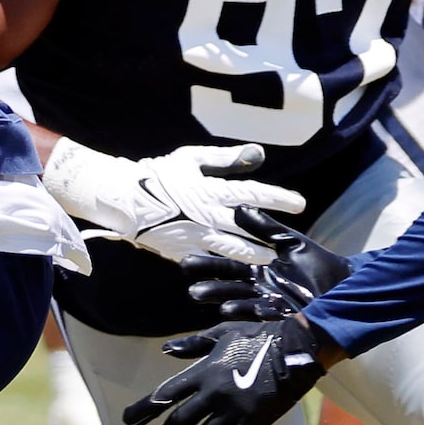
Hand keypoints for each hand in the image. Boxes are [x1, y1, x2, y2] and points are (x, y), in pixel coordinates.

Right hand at [42, 140, 305, 264]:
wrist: (124, 199)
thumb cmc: (159, 175)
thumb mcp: (191, 159)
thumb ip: (226, 159)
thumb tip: (258, 154)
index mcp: (211, 190)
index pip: (254, 194)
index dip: (278, 199)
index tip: (299, 204)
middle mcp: (208, 215)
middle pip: (248, 228)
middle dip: (271, 234)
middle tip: (289, 242)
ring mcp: (195, 237)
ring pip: (232, 250)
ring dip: (253, 255)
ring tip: (268, 259)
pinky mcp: (183, 252)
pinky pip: (208, 261)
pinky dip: (223, 266)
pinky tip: (236, 271)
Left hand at [120, 313, 331, 424]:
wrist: (298, 348)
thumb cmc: (260, 337)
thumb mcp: (224, 334)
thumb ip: (194, 345)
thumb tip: (166, 349)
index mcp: (204, 371)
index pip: (166, 394)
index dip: (145, 410)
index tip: (129, 422)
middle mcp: (214, 392)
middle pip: (179, 422)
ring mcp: (233, 410)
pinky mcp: (253, 423)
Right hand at [180, 207, 351, 320]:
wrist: (349, 284)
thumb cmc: (320, 263)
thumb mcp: (290, 242)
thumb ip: (266, 228)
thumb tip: (240, 208)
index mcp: (258, 272)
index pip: (227, 267)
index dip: (208, 265)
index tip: (184, 262)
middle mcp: (259, 291)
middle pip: (229, 289)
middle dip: (210, 288)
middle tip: (190, 289)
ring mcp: (271, 306)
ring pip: (242, 304)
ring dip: (224, 302)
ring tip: (204, 298)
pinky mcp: (287, 317)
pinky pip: (265, 316)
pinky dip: (249, 312)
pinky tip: (231, 312)